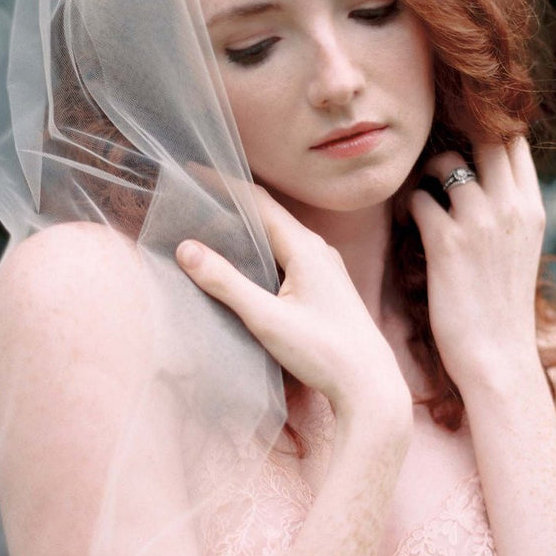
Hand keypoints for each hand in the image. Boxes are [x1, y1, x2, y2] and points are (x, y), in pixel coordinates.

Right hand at [176, 186, 408, 420]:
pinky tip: (244, 259)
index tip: (191, 171)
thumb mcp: (267, 319)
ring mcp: (324, 266)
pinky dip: (260, 246)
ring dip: (246, 224)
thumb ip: (226, 283)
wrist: (369, 384)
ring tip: (211, 220)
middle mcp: (318, 249)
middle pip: (268, 212)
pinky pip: (287, 252)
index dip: (223, 183)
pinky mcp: (325, 285)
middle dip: (231, 199)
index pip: (258, 200)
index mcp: (305, 247)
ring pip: (278, 233)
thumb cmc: (323, 352)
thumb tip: (186, 248)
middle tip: (193, 194)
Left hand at [409, 136, 545, 386]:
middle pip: (483, 137)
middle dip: (454, 141)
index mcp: (532, 209)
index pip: (513, 143)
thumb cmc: (502, 308)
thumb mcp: (521, 250)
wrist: (498, 357)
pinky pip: (418, 198)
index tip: (461, 146)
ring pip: (445, 161)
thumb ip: (509, 212)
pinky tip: (408, 224)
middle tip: (434, 166)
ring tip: (420, 199)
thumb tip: (484, 180)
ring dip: (425, 175)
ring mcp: (479, 222)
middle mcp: (510, 208)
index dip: (485, 134)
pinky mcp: (446, 242)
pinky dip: (407, 206)